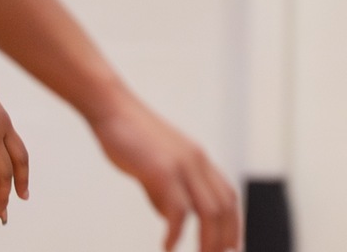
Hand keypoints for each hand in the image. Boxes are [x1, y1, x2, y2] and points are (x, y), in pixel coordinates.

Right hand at [89, 86, 241, 251]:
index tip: (231, 246)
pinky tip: (168, 245)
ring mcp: (183, 164)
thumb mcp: (156, 167)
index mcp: (199, 159)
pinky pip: (178, 209)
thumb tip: (172, 218)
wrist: (112, 109)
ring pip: (210, 210)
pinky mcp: (163, 170)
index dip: (233, 223)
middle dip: (225, 237)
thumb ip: (166, 192)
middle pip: (225, 206)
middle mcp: (198, 161)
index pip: (228, 196)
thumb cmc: (130, 138)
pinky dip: (176, 233)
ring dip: (208, 240)